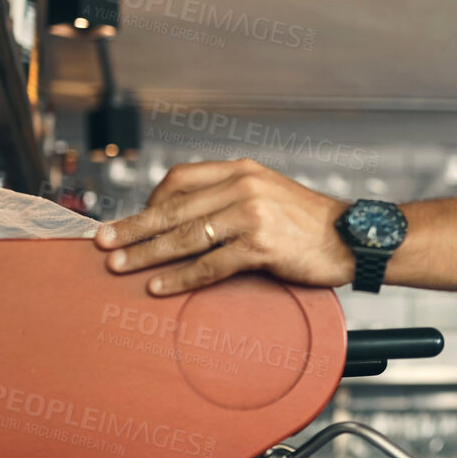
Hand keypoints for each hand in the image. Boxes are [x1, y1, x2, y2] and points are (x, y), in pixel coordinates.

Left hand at [94, 158, 353, 295]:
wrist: (354, 238)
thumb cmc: (309, 223)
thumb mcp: (269, 194)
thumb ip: (231, 198)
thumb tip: (186, 219)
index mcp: (242, 170)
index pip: (180, 178)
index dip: (150, 201)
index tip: (130, 221)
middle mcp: (244, 186)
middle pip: (174, 208)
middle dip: (133, 227)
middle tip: (103, 243)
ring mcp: (253, 214)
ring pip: (186, 236)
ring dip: (147, 253)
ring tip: (119, 266)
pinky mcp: (261, 245)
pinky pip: (209, 264)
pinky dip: (181, 278)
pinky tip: (160, 287)